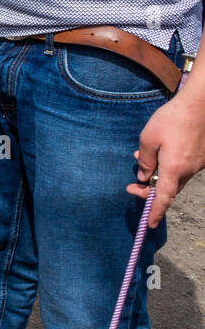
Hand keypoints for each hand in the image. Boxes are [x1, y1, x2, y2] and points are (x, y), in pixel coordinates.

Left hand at [127, 93, 204, 227]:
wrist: (201, 104)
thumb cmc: (172, 119)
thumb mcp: (148, 139)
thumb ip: (144, 161)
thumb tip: (143, 176)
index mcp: (174, 168)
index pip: (163, 198)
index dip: (155, 212)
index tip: (149, 224)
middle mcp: (189, 170)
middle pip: (168, 189)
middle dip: (148, 190)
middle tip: (131, 185)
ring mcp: (199, 164)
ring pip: (175, 177)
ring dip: (157, 175)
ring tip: (140, 160)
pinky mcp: (202, 156)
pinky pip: (183, 168)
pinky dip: (169, 166)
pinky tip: (159, 152)